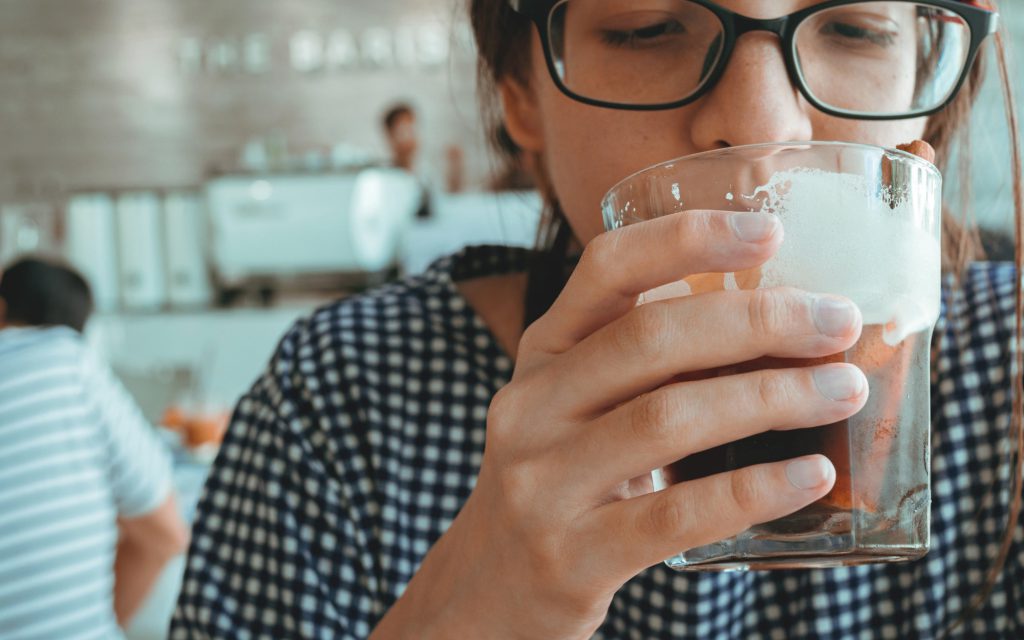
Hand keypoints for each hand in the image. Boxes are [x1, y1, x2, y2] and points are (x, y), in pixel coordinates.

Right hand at [374, 210, 866, 638]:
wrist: (488, 588)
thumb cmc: (562, 481)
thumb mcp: (578, 406)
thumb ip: (648, 366)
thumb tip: (787, 329)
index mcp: (543, 353)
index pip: (606, 269)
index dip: (687, 238)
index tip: (771, 231)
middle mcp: (533, 406)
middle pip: (650, 338)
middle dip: (759, 321)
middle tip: (839, 323)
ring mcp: (543, 482)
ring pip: (668, 418)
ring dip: (772, 396)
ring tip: (843, 389)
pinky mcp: (569, 554)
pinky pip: (674, 515)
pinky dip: (754, 489)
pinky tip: (811, 474)